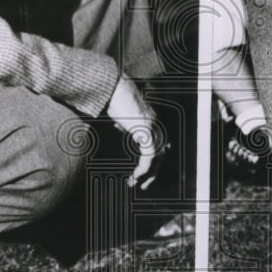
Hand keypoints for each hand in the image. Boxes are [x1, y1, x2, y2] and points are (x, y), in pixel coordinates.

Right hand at [105, 74, 163, 188]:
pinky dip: (143, 169)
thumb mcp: (120, 111)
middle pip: (161, 152)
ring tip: (136, 183)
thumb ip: (124, 120)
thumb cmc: (112, 95)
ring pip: (157, 157)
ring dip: (147, 173)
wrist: (110, 86)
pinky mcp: (145, 130)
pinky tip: (135, 176)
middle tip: (144, 185)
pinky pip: (149, 156)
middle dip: (153, 171)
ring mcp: (152, 126)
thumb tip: (121, 127)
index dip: (152, 159)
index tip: (142, 171)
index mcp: (151, 118)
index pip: (158, 143)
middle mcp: (155, 123)